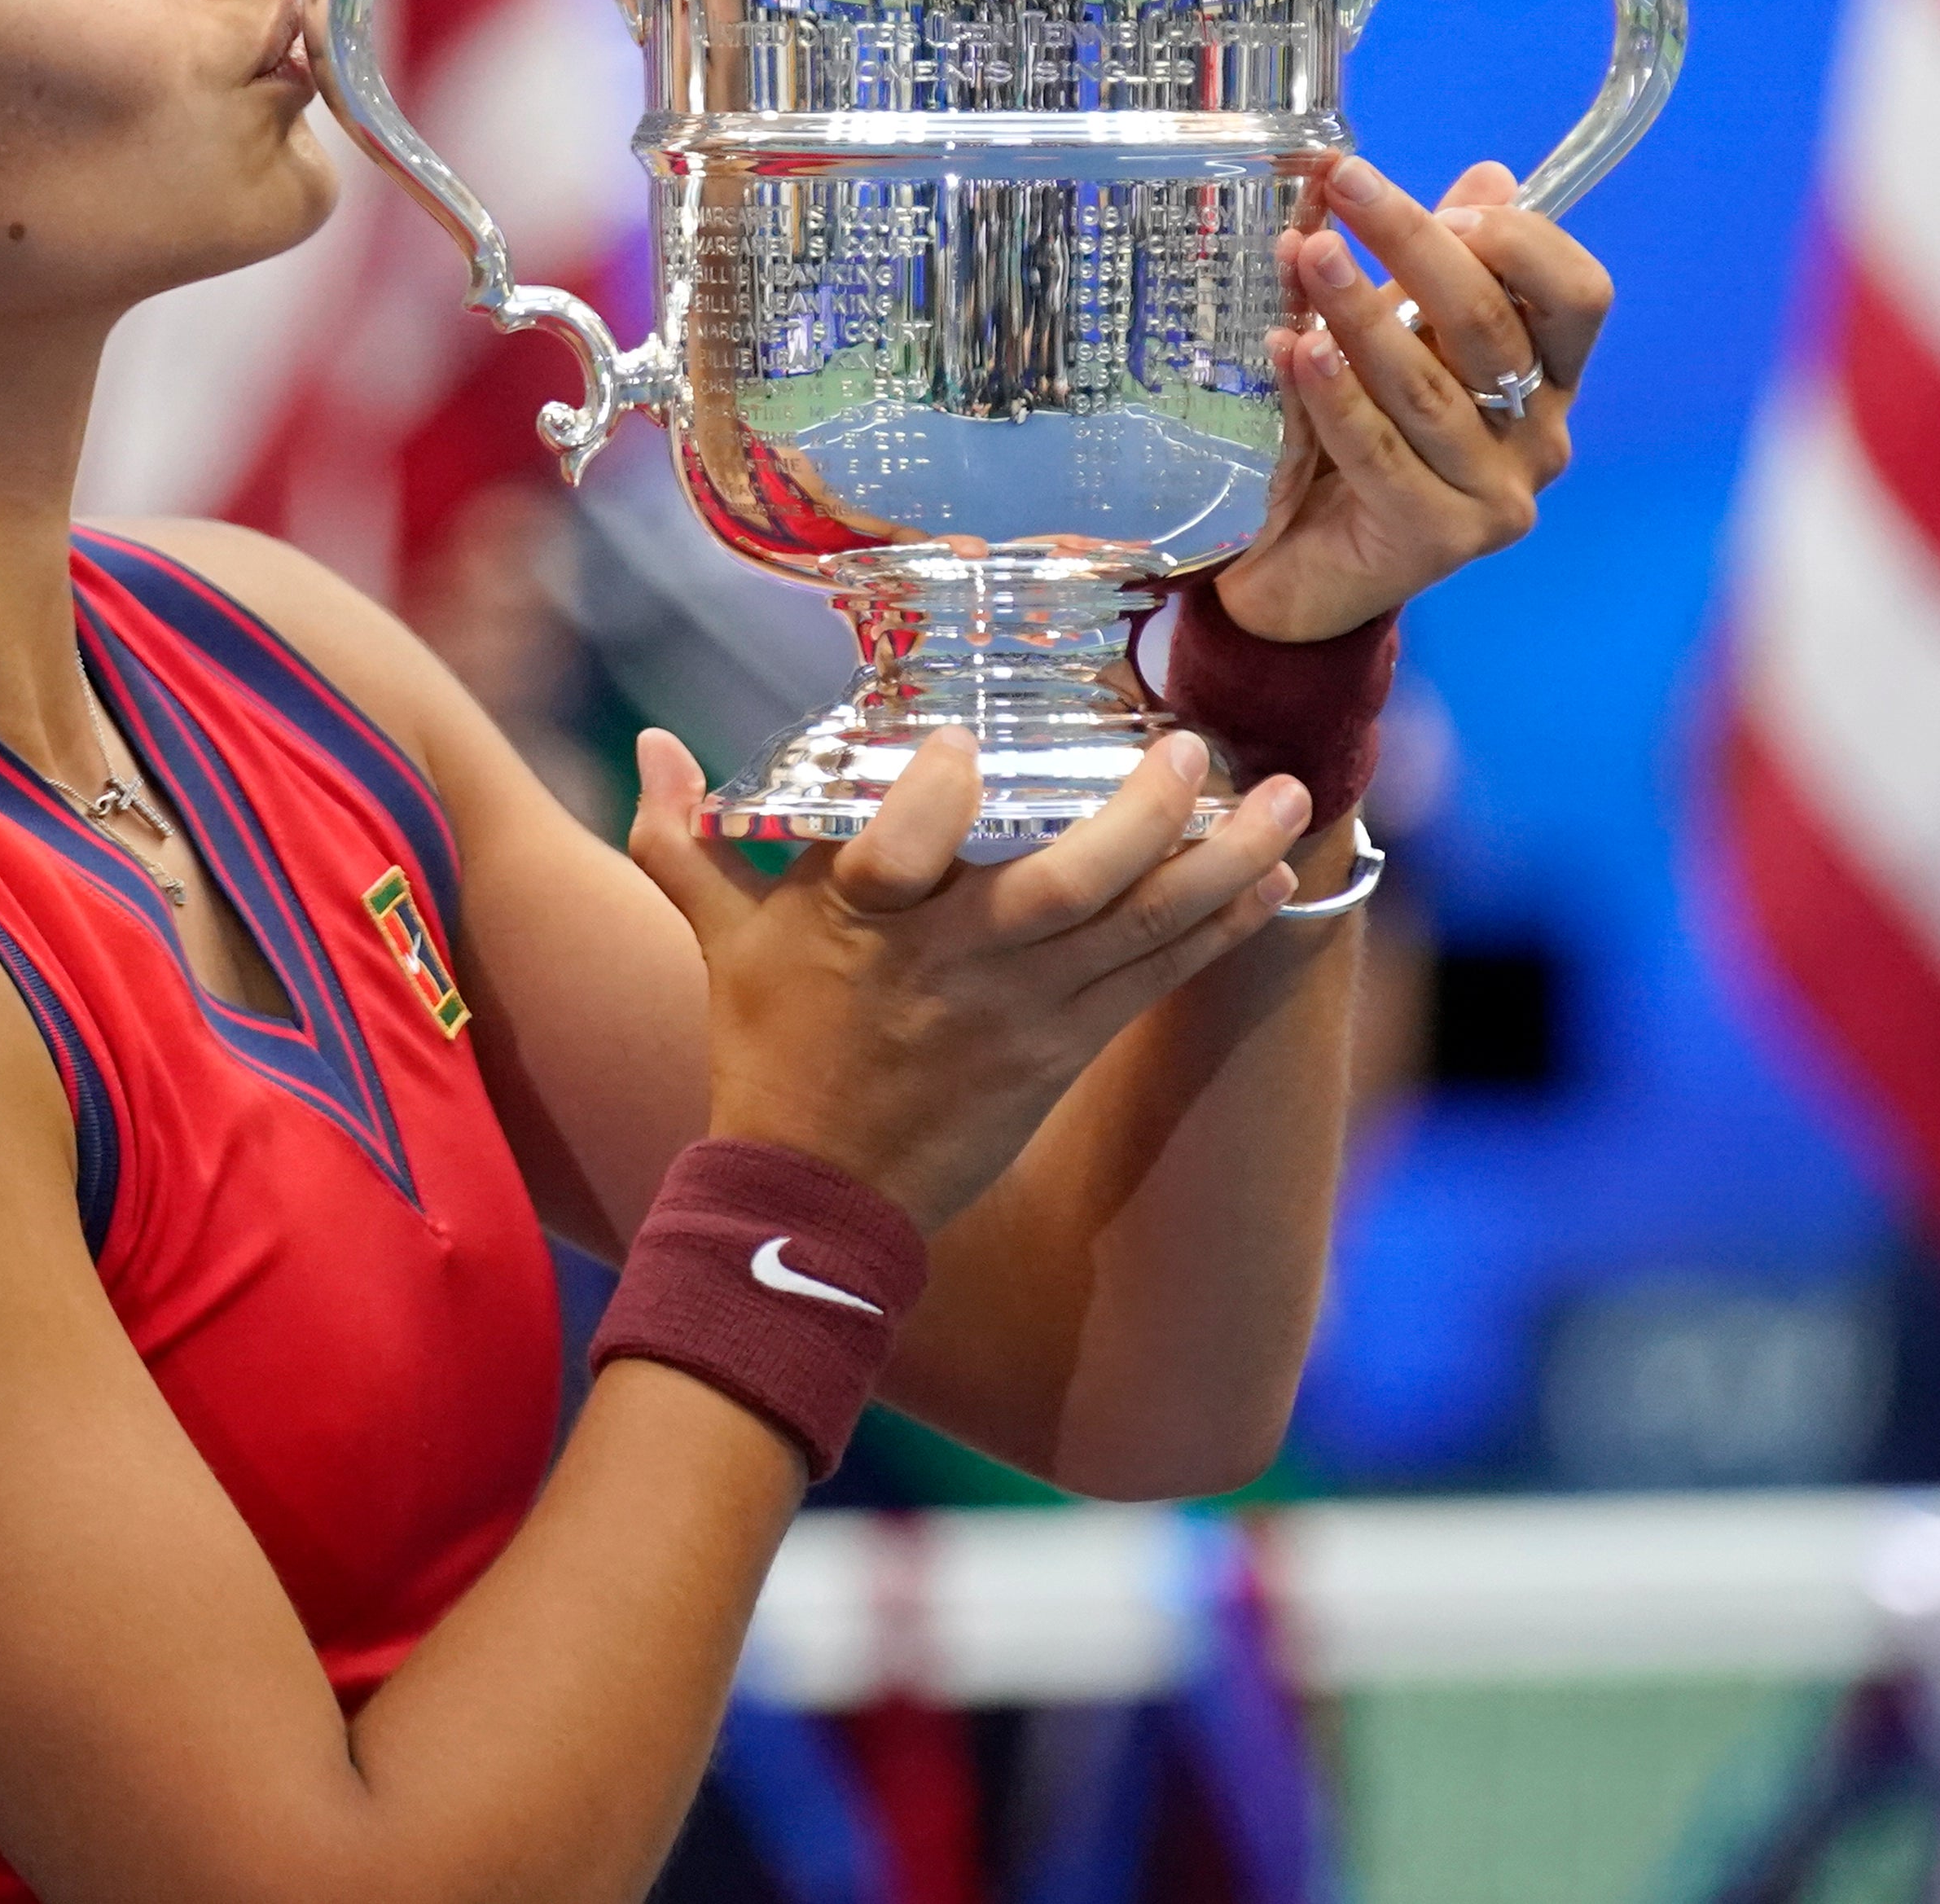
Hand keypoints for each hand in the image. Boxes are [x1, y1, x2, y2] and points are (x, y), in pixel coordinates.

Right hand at [627, 727, 1309, 1229]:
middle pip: (1063, 888)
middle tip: (1192, 747)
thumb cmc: (768, 1052)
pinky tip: (1276, 880)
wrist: (814, 1199)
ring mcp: (1020, 1015)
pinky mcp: (1062, 1052)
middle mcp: (951, 966)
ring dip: (1222, 865)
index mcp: (860, 926)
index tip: (960, 740)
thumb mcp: (720, 942)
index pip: (897, 851)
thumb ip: (687, 839)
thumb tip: (648, 743)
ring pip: (1134, 931)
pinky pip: (1154, 983)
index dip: (931, 796)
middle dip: (1141, 818)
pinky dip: (1217, 930)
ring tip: (1291, 800)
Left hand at [1213, 153, 1613, 644]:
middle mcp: (1540, 437)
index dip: (1520, 239)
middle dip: (1417, 247)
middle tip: (1346, 190)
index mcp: (1551, 378)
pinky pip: (1379, 453)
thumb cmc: (1354, 441)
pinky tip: (1293, 348)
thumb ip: (1432, 270)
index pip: (1578, 294)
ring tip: (1307, 255)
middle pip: (1493, 326)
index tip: (1444, 200)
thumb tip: (1488, 174)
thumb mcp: (1397, 341)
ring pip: (1427, 388)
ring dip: (1361, 313)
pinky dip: (1332, 395)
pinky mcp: (1440, 539)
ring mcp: (1498, 495)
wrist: (1304, 569)